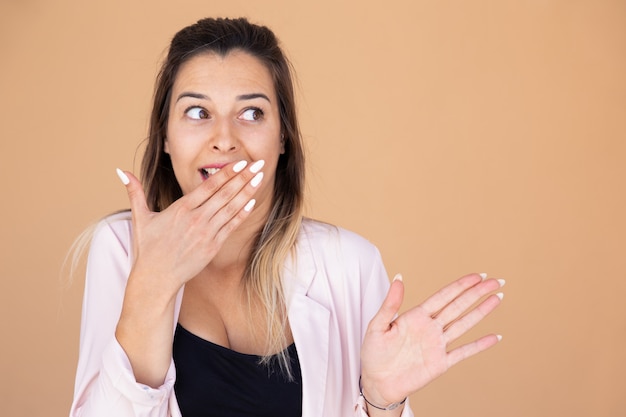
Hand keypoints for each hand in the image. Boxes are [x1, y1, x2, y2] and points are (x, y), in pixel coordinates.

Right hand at [116, 160, 263, 293]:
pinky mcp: (212, 247)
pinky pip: (230, 226)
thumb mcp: (140, 217)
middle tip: (259, 164)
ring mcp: (206, 233)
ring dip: (247, 192)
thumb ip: (134, 192)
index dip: (226, 173)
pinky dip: (242, 214)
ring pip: (231, 208)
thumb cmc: (148, 248)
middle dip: (243, 178)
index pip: (208, 186)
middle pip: (224, 194)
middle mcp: (196, 219)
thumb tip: (120, 171)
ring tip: (260, 179)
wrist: (156, 278)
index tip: (240, 162)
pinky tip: (252, 202)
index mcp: (181, 209)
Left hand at [360, 273, 503, 406]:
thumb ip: (390, 304)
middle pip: (458, 306)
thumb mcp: (377, 326)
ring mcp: (437, 345)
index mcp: (416, 316)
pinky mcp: (441, 363)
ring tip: (497, 298)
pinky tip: (494, 337)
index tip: (477, 276)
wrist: (376, 382)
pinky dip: (479, 345)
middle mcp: (431, 328)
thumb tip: (398, 277)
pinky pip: (463, 352)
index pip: (443, 296)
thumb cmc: (374, 353)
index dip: (461, 285)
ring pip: (464, 324)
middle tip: (496, 281)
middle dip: (477, 293)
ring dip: (481, 312)